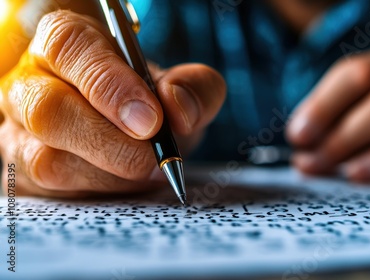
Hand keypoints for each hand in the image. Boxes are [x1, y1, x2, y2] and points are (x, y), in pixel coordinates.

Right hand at [0, 11, 225, 196]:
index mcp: (65, 43)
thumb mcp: (178, 87)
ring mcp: (20, 132)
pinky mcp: (25, 174)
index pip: (70, 48)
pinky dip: (100, 194)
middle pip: (48, 110)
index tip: (151, 120)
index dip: (110, 84)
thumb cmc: (145, 102)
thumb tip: (180, 110)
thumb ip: (194, 87)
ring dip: (110, 175)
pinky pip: (53, 195)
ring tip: (149, 171)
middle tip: (154, 158)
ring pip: (46, 160)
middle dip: (110, 141)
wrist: (124, 130)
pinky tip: (127, 185)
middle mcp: (31, 84)